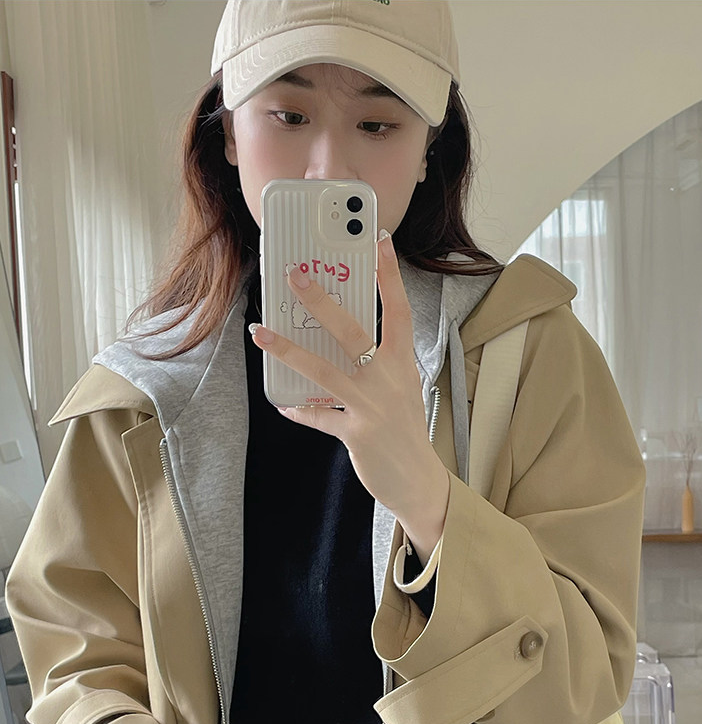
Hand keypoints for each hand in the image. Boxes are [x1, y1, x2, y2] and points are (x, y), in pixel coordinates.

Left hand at [249, 233, 449, 557]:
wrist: (419, 482)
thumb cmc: (406, 430)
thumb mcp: (401, 389)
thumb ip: (379, 363)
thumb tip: (340, 338)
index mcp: (403, 363)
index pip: (398, 310)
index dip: (388, 276)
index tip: (378, 242)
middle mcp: (389, 379)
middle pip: (353, 331)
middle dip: (321, 303)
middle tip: (296, 276)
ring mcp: (372, 406)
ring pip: (325, 370)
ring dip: (289, 349)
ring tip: (261, 332)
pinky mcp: (356, 433)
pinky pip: (318, 417)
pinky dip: (299, 409)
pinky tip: (283, 403)